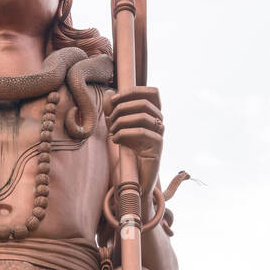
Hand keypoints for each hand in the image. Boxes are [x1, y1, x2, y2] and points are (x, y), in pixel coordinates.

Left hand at [104, 85, 162, 204]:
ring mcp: (160, 134)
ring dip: (122, 121)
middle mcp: (160, 122)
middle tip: (109, 119)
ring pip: (143, 117)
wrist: (136, 178)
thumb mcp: (118, 127)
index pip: (152, 92)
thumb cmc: (128, 150)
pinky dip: (125, 133)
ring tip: (111, 131)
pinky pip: (142, 132)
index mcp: (153, 114)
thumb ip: (112, 110)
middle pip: (144, 103)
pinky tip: (115, 139)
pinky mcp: (157, 147)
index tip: (114, 100)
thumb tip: (108, 92)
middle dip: (122, 108)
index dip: (133, 92)